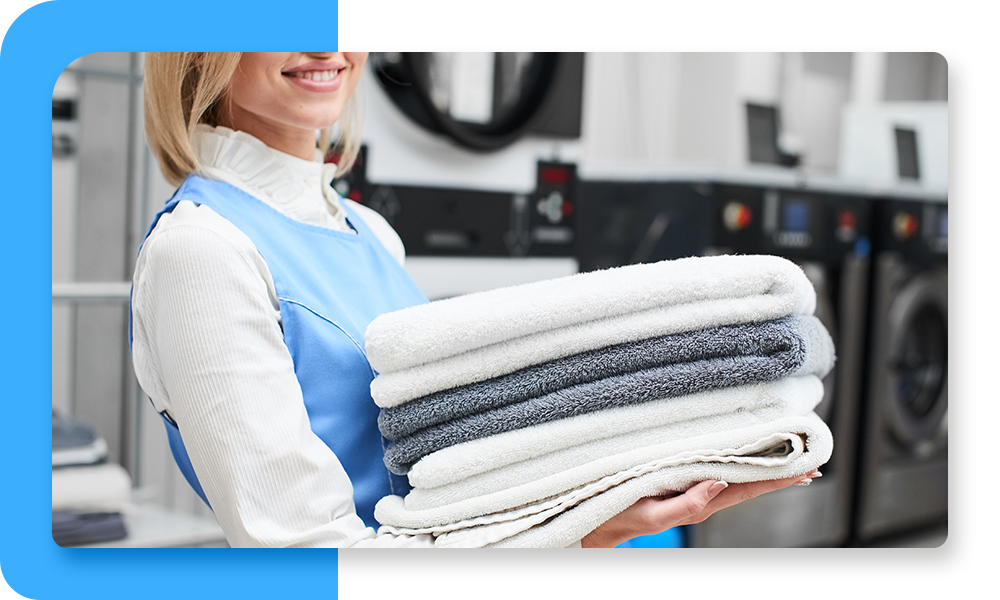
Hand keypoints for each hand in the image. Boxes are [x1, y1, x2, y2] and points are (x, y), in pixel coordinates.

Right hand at [580, 470, 820, 547]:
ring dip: (764, 466)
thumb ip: (687, 504)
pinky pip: (719, 470)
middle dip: (780, 472)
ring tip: (790, 458)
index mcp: (700, 503)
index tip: (805, 469)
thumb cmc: (621, 515)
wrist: (599, 522)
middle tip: (810, 460)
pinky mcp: (683, 481)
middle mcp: (703, 495)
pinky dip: (739, 462)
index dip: (777, 477)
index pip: (747, 488)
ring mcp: (695, 489)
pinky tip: (747, 456)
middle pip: (749, 482)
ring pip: (737, 476)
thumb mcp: (652, 514)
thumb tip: (719, 482)